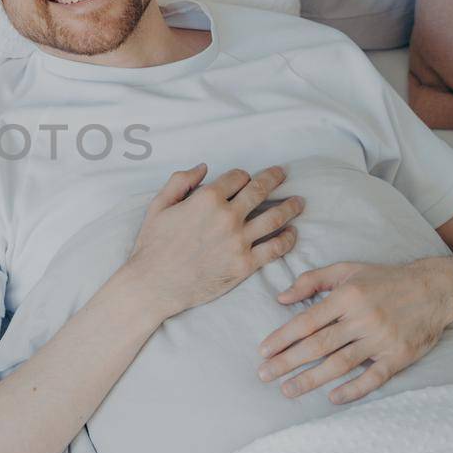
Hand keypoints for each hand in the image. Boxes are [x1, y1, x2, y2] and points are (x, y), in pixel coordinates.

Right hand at [123, 164, 303, 328]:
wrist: (154, 284)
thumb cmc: (153, 245)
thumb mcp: (158, 206)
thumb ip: (180, 181)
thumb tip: (204, 168)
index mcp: (207, 198)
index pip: (237, 177)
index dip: (243, 175)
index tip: (246, 179)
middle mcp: (227, 216)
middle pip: (260, 190)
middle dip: (275, 179)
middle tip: (283, 174)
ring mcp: (239, 241)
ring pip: (275, 217)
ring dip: (291, 206)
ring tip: (299, 202)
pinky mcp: (245, 264)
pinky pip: (275, 248)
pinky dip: (288, 239)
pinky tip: (292, 233)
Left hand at [256, 261, 452, 404]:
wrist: (436, 289)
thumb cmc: (385, 279)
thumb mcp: (348, 270)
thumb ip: (312, 280)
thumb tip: (281, 298)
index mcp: (347, 296)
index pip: (307, 321)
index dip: (282, 338)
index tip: (263, 352)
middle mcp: (362, 318)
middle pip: (318, 345)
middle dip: (287, 362)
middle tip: (264, 376)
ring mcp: (381, 339)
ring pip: (340, 363)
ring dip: (312, 379)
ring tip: (288, 390)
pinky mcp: (399, 355)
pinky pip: (374, 377)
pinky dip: (354, 389)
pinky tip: (334, 398)